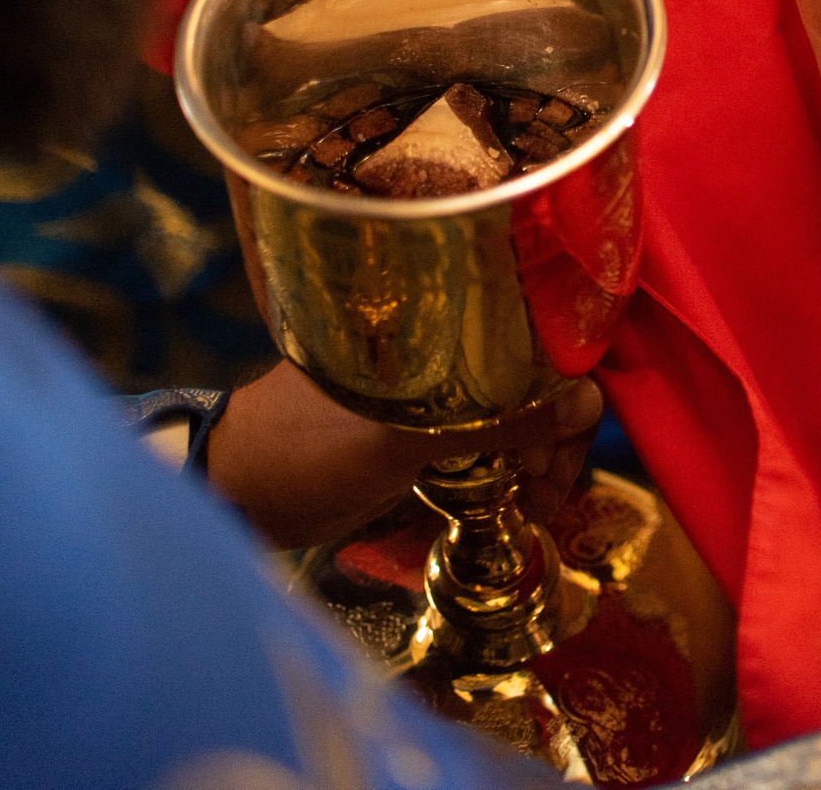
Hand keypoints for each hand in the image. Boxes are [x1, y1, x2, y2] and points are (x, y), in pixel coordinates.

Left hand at [205, 363, 604, 549]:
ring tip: (538, 499)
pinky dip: (517, 466)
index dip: (567, 379)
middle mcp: (443, 348)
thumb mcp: (400, 440)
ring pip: (520, 411)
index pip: (532, 329)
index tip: (565, 442)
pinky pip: (494, 439)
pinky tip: (524, 495)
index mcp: (433, 322)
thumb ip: (491, 420)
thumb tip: (586, 402)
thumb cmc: (301, 454)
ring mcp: (435, 391)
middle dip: (559, 428)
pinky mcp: (426, 431)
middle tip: (549, 487)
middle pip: (535, 373)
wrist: (234, 497)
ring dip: (543, 454)